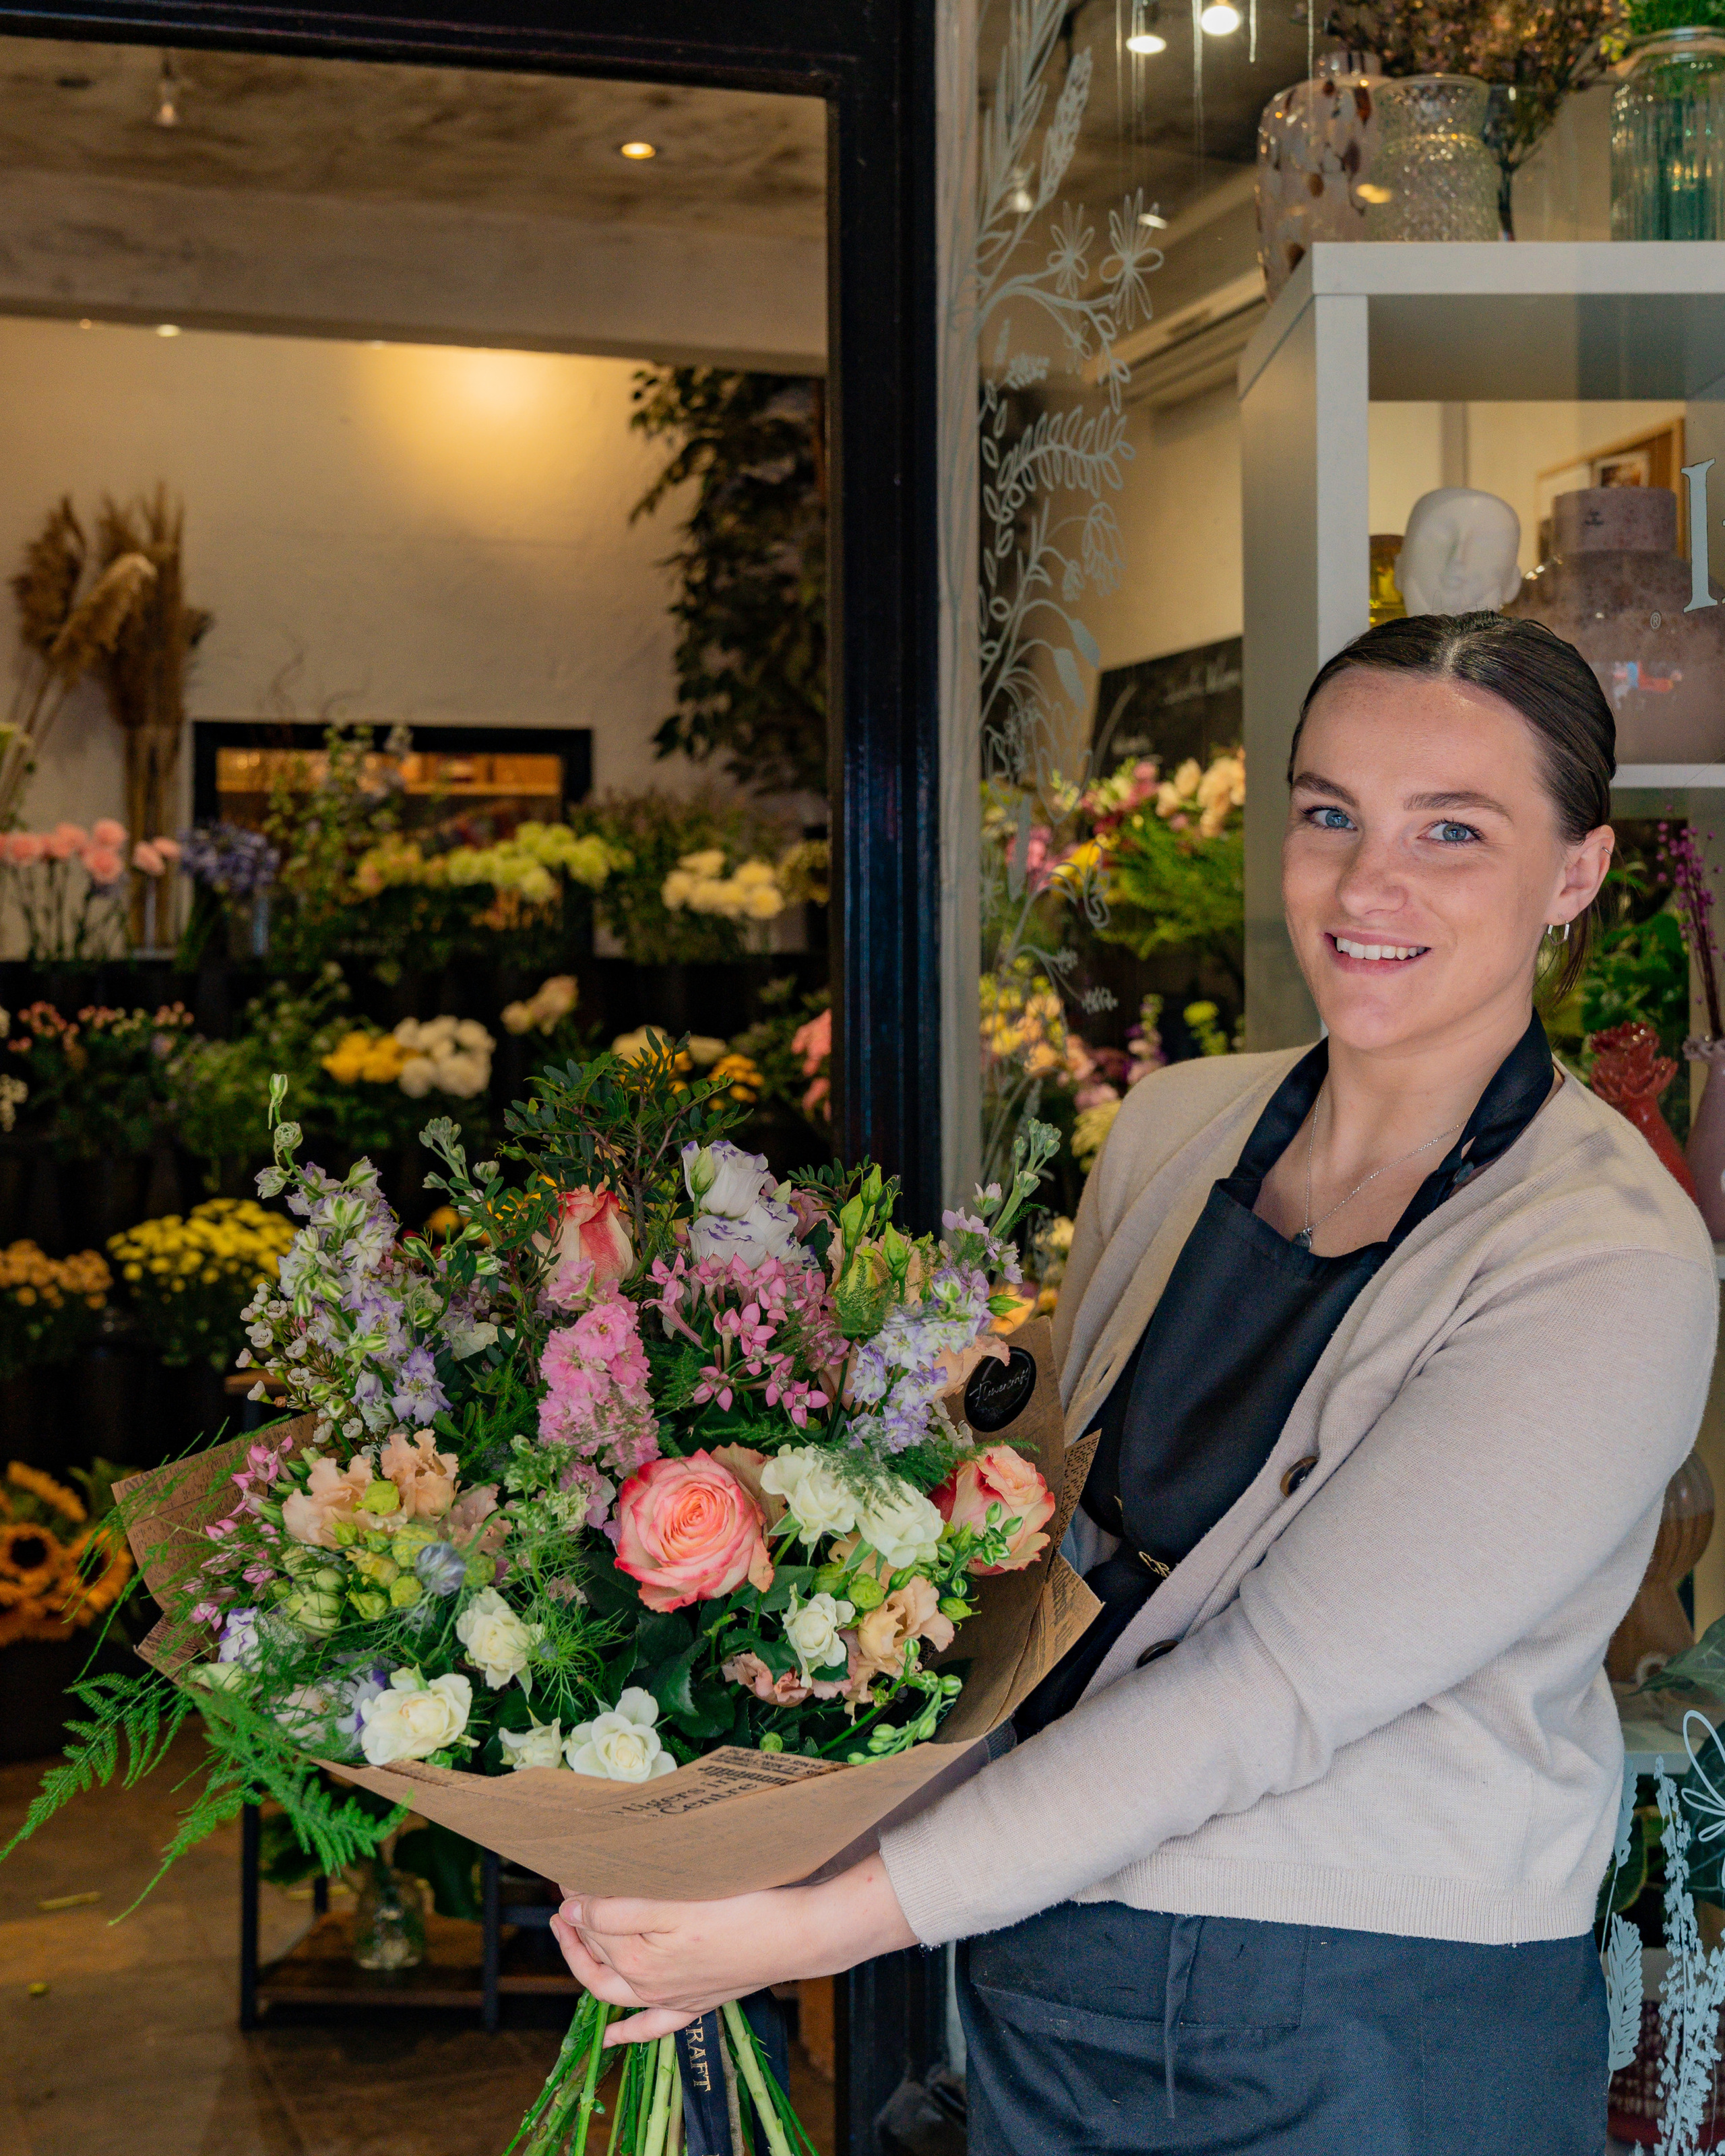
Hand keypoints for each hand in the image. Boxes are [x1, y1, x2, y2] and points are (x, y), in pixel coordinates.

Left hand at [550, 1854, 918, 2045]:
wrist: (798, 1935)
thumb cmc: (742, 1909)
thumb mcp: (675, 1901)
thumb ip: (619, 1911)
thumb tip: (574, 1911)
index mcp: (641, 1960)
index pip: (595, 1926)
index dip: (578, 1899)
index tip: (570, 1874)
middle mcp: (652, 1986)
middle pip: (600, 1956)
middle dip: (576, 1927)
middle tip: (563, 1898)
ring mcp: (675, 1998)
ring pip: (616, 1990)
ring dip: (587, 1967)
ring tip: (571, 1938)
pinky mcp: (698, 2002)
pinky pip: (654, 2026)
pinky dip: (629, 2033)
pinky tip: (613, 2036)